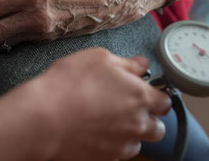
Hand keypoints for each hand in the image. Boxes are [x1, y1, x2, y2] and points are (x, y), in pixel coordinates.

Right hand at [36, 48, 170, 159]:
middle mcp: (137, 123)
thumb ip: (128, 63)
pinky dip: (114, 145)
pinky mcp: (107, 159)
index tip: (148, 94)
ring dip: (131, 133)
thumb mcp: (100, 59)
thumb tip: (142, 65)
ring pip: (139, 142)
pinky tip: (98, 133)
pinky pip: (119, 154)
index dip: (158, 96)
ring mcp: (122, 144)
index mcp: (140, 96)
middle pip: (158, 127)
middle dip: (149, 119)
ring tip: (111, 122)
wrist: (43, 118)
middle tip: (130, 109)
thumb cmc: (70, 83)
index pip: (165, 101)